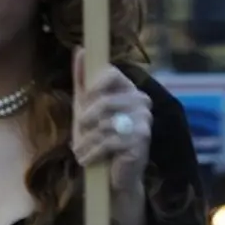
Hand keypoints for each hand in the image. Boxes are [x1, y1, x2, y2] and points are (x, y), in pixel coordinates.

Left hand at [72, 48, 152, 192]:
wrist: (114, 175)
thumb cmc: (99, 135)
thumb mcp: (86, 105)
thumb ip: (83, 78)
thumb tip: (80, 49)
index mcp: (130, 88)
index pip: (111, 73)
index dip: (93, 86)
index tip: (83, 100)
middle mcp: (141, 101)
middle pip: (103, 101)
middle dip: (85, 119)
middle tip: (79, 131)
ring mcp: (144, 121)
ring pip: (103, 124)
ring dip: (86, 140)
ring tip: (80, 149)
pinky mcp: (141, 141)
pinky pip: (108, 141)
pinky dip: (92, 152)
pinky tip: (86, 159)